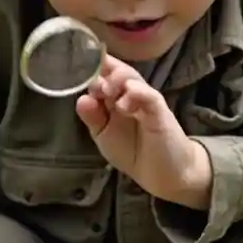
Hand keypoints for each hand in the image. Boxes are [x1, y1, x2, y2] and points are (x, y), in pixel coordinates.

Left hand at [76, 55, 212, 207]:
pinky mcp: (160, 111)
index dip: (91, 70)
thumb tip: (81, 98)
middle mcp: (129, 94)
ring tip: (108, 91)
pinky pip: (149, 96)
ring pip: (132, 78)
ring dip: (118, 79)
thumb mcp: (104, 135)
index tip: (79, 70)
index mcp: (114, 97)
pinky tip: (125, 101)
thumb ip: (92, 118)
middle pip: (117, 70)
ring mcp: (145, 100)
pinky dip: (137, 93)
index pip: (103, 75)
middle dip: (103, 71)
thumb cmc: (132, 151)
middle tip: (96, 85)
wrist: (163, 172)